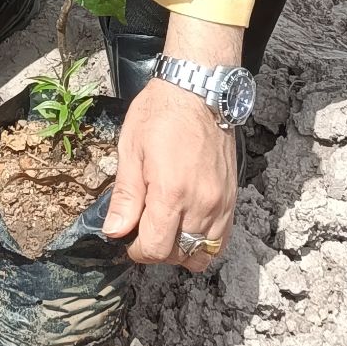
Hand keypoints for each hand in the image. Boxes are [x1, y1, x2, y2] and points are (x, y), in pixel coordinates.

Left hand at [103, 78, 236, 269]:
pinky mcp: (232, 198)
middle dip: (157, 250)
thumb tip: (114, 231)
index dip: (137, 251)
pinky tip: (188, 227)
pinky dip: (204, 243)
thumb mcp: (131, 150)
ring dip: (181, 250)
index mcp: (171, 193)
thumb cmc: (161, 114)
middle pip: (178, 254)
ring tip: (167, 229)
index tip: (128, 240)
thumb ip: (125, 196)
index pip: (156, 248)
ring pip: (203, 253)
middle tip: (144, 230)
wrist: (199, 91)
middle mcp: (201, 204)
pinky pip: (221, 239)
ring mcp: (221, 203)